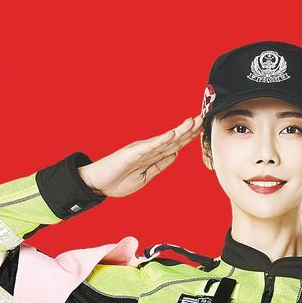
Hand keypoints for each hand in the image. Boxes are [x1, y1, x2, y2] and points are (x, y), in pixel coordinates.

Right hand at [77, 114, 202, 198]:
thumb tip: (175, 154)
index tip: (201, 129)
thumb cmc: (119, 180)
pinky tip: (172, 134)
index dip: (188, 137)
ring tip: (192, 122)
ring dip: (179, 131)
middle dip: (189, 130)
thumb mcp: (146, 176)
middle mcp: (149, 149)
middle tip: (203, 118)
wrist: (98, 184)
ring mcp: (141, 149)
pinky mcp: (132, 152)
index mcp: (153, 155)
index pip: (174, 145)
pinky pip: (150, 146)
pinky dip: (161, 140)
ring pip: (164, 139)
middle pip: (173, 139)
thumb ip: (160, 165)